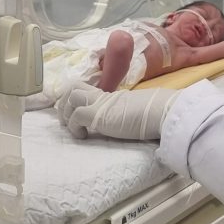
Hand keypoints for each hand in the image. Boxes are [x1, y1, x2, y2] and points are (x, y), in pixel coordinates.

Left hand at [57, 82, 178, 139]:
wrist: (160, 112)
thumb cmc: (152, 114)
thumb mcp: (132, 111)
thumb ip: (122, 112)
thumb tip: (124, 120)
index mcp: (109, 95)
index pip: (84, 88)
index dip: (74, 98)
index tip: (72, 111)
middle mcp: (102, 96)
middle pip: (72, 87)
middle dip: (64, 102)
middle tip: (66, 119)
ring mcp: (99, 103)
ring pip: (71, 96)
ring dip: (66, 113)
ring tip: (73, 128)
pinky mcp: (98, 114)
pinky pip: (76, 116)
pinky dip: (75, 127)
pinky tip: (83, 136)